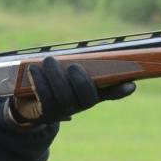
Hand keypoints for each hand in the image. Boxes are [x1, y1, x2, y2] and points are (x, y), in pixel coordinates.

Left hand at [8, 56, 135, 125]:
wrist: (29, 101)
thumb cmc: (53, 79)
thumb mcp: (69, 69)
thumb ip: (86, 60)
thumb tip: (105, 47)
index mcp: (91, 92)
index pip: (111, 92)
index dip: (120, 90)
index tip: (131, 84)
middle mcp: (80, 104)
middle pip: (87, 98)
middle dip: (81, 81)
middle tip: (72, 66)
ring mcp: (63, 111)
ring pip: (64, 98)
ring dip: (56, 77)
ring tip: (48, 61)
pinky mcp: (45, 113)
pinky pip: (45, 100)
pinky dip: (40, 82)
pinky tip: (34, 69)